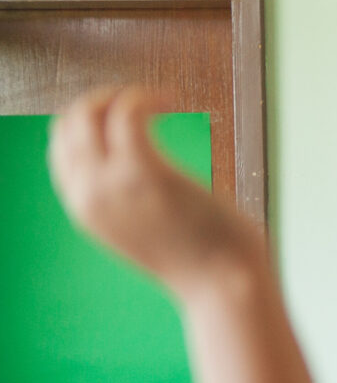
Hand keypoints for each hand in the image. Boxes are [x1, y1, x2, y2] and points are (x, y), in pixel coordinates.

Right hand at [48, 87, 267, 294]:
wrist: (226, 288)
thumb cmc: (204, 261)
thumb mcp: (149, 232)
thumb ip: (132, 205)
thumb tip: (145, 178)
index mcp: (86, 209)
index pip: (62, 149)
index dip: (90, 125)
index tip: (126, 118)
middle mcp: (87, 195)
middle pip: (68, 124)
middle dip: (100, 101)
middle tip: (145, 103)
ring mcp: (111, 183)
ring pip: (89, 112)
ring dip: (122, 94)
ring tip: (162, 101)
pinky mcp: (144, 172)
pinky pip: (127, 111)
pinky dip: (146, 96)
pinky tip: (174, 102)